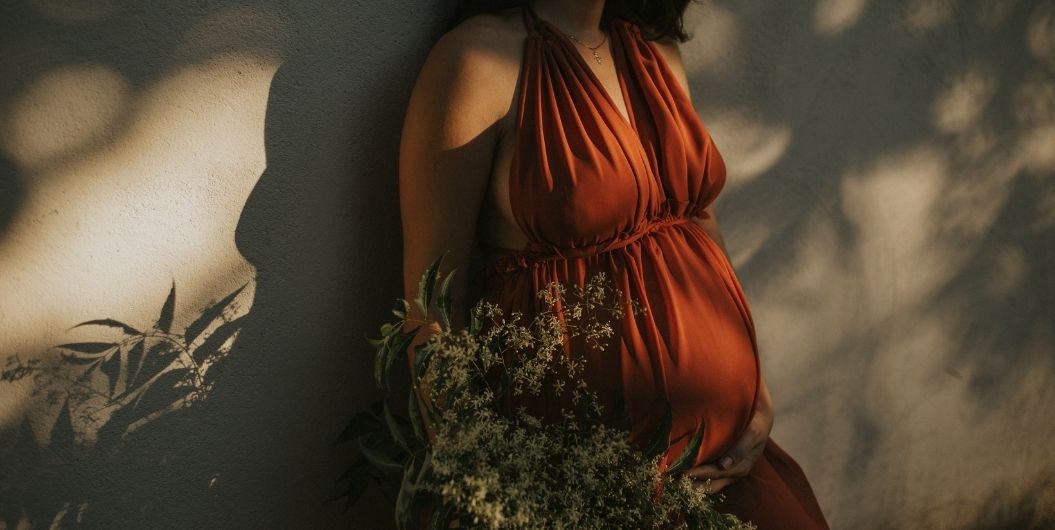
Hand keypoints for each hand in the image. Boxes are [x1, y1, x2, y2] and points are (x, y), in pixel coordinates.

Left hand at [683, 375, 773, 493]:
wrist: (760, 420)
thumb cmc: (755, 424)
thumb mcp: (753, 432)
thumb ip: (741, 448)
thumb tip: (724, 465)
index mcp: (741, 467)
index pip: (715, 474)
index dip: (697, 474)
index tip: (681, 472)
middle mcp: (733, 473)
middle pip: (709, 485)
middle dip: (690, 483)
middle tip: (671, 479)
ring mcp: (728, 473)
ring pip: (707, 485)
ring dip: (690, 484)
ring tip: (672, 480)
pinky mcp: (722, 469)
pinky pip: (707, 480)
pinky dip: (694, 479)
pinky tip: (680, 474)